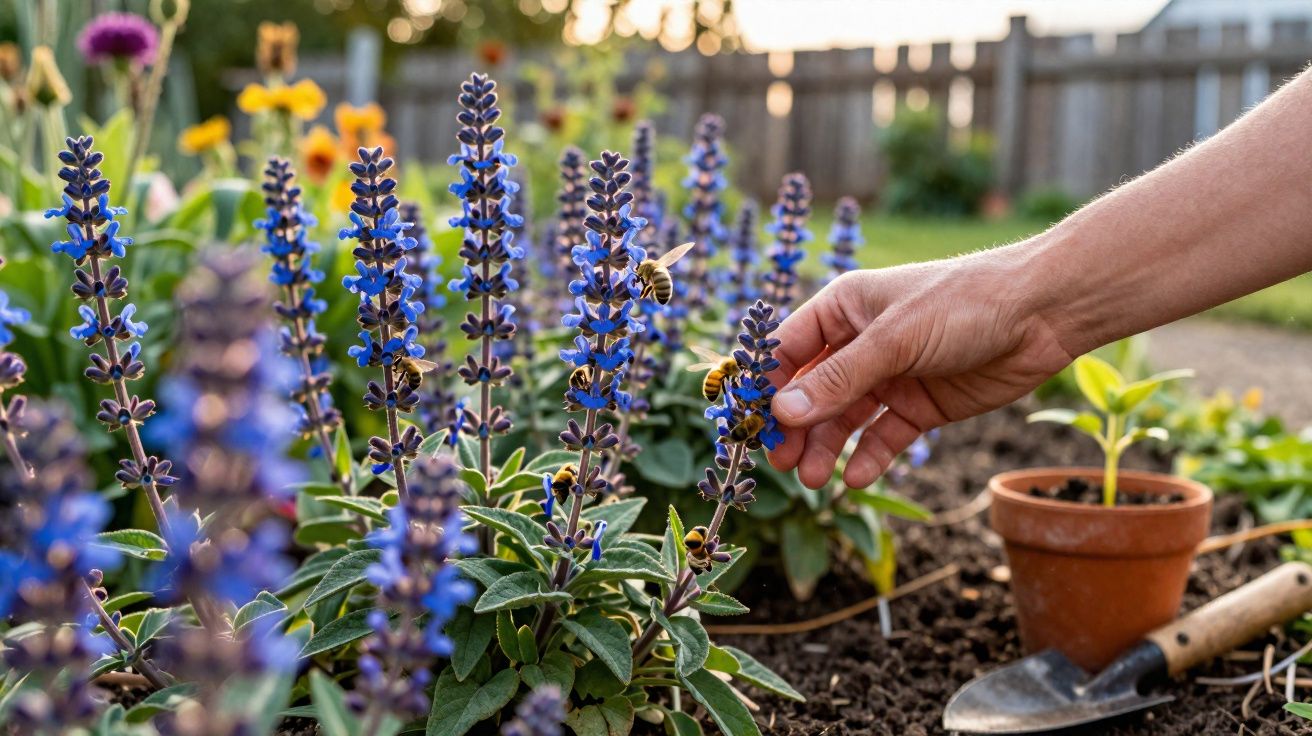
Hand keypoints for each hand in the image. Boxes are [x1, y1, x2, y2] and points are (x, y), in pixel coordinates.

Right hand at [766, 248, 1074, 488]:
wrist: (1044, 314)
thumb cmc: (966, 302)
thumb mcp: (896, 339)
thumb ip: (840, 379)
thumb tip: (782, 412)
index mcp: (843, 309)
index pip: (787, 350)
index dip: (764, 385)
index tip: (746, 422)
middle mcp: (859, 342)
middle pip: (810, 392)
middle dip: (793, 427)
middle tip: (780, 463)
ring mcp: (890, 376)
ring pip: (843, 419)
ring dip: (825, 448)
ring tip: (814, 480)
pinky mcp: (919, 406)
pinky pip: (883, 436)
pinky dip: (869, 457)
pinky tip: (855, 478)